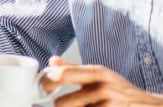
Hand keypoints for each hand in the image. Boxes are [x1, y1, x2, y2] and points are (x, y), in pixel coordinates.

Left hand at [44, 57, 162, 106]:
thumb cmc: (122, 92)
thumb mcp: (101, 76)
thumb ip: (75, 69)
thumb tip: (53, 61)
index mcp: (98, 73)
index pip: (62, 75)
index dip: (45, 84)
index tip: (40, 90)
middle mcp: (102, 88)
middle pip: (61, 103)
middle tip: (62, 105)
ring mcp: (108, 105)